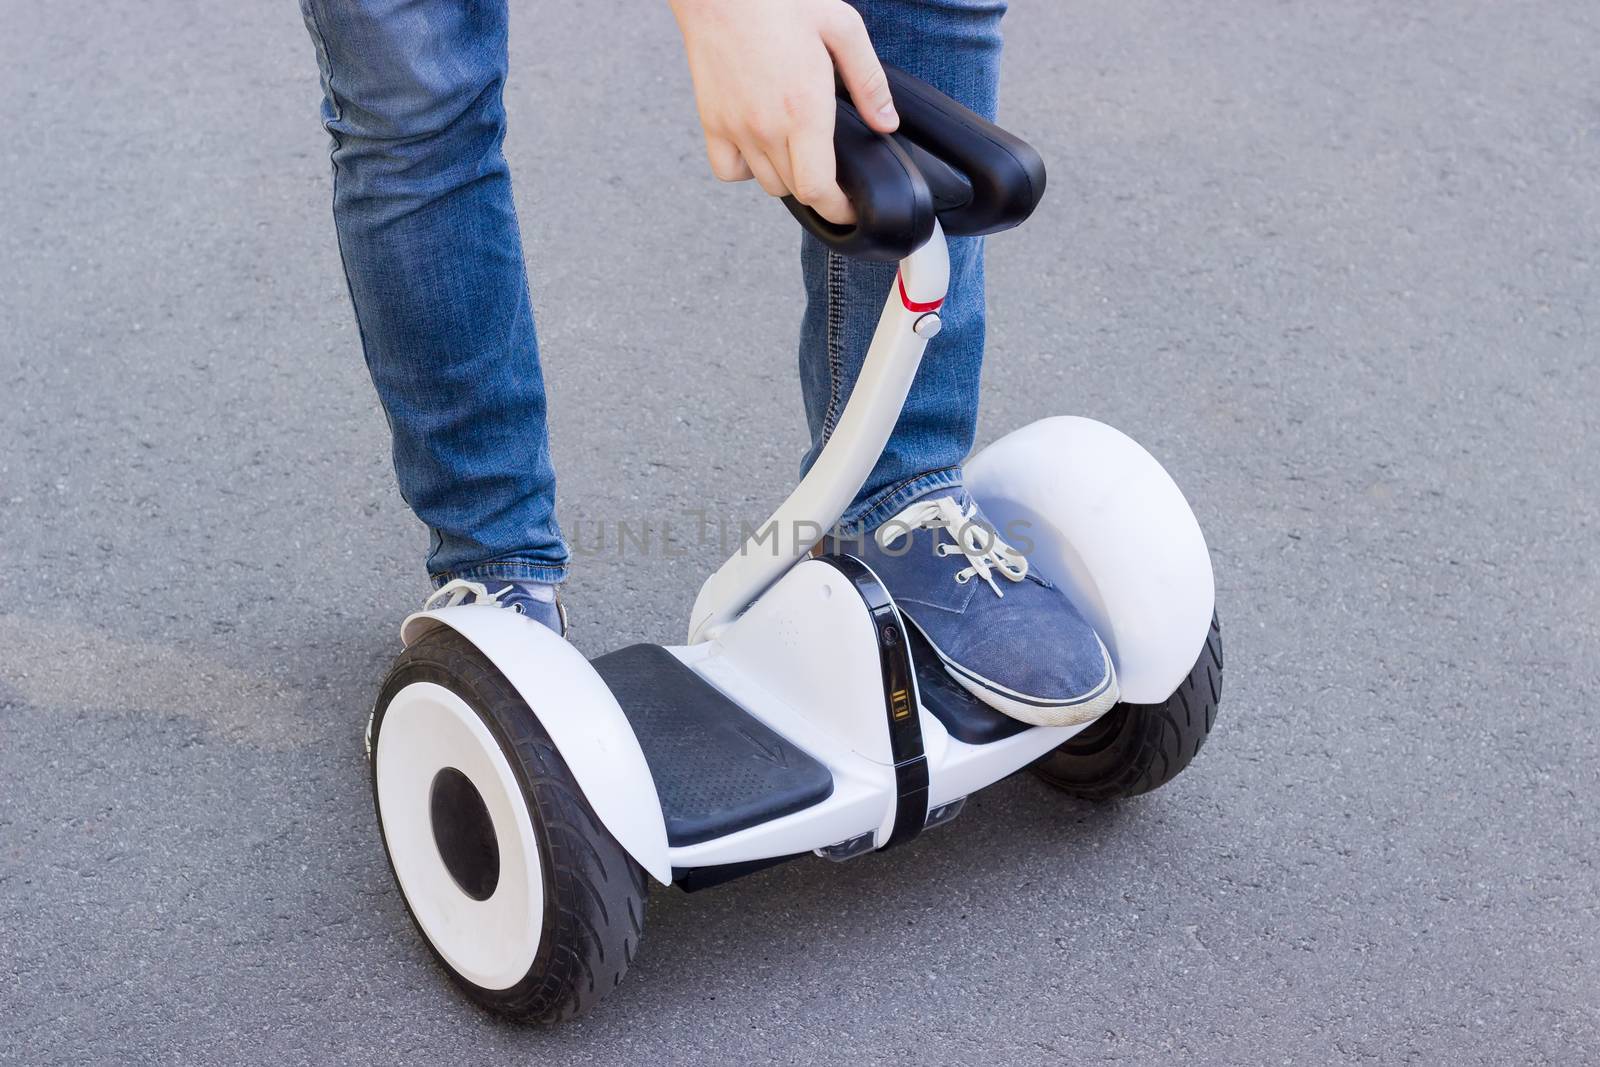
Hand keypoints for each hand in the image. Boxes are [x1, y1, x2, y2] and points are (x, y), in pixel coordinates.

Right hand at [669, 0, 898, 224]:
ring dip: (787, 178)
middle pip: (796, 190)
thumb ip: (868, 81)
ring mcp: (736, 128)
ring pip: (766, 184)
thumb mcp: (841, 28)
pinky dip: (746, 170)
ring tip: (799, 153)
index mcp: (804, 110)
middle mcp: (768, 128)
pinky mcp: (711, 122)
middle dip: (819, 189)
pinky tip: (760, 147)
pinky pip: (729, 171)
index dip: (838, 209)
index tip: (849, 208)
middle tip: (831, 173)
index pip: (818, 190)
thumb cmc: (778, 0)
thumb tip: (887, 123)